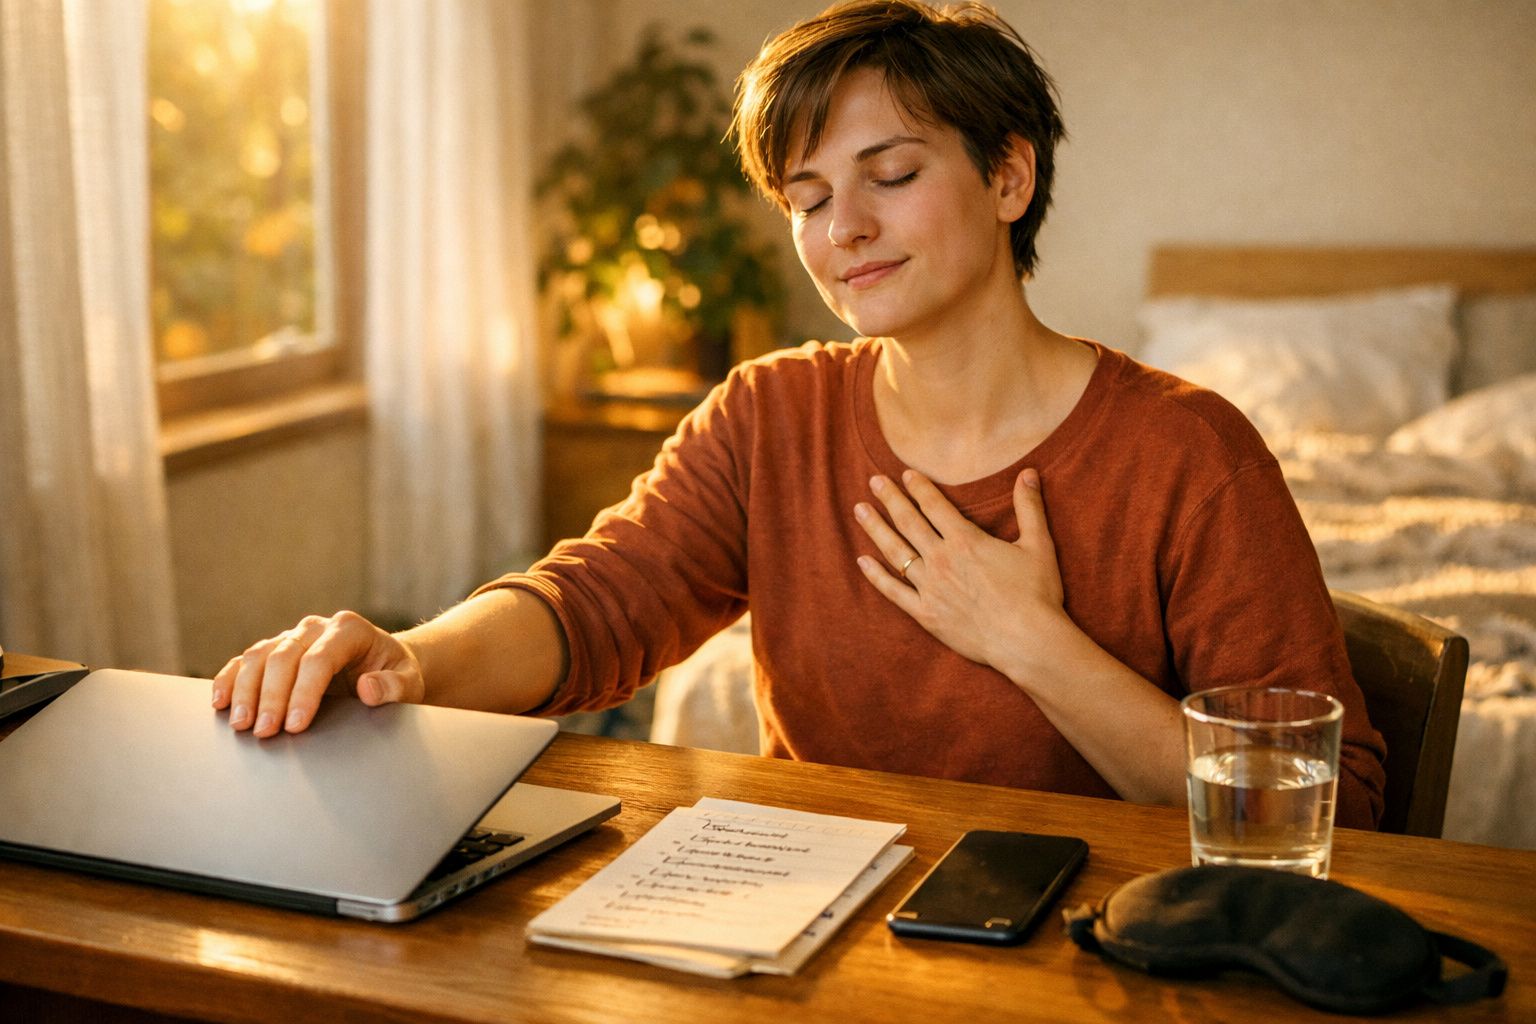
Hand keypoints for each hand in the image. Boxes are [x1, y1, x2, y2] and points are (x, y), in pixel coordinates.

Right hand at [210, 611, 424, 737]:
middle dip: (271, 696)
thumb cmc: (397, 674)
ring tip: (240, 725)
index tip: (295, 725)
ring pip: (259, 655)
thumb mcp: (410, 682)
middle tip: (264, 732)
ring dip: (245, 690)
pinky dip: (229, 679)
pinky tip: (220, 703)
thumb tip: (368, 688)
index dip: (304, 692)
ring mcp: (293, 636)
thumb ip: (395, 686)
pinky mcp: (275, 649)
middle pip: (284, 657)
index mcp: (350, 630)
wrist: (385, 664)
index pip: (320, 659)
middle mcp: (317, 628)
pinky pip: (245, 660)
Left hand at [854, 467, 1070, 672]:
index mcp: (965, 540)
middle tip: (874, 482)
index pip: (934, 505)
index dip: (919, 487)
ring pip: (895, 552)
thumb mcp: (1038, 545)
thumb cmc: (1036, 594)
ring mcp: (930, 587)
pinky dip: (876, 576)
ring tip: (860, 511)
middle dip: (890, 499)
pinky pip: (894, 591)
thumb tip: (1028, 472)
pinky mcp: (925, 614)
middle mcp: (941, 559)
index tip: (905, 474)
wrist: (1026, 641)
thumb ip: (1029, 507)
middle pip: (908, 522)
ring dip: (876, 529)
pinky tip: (862, 561)